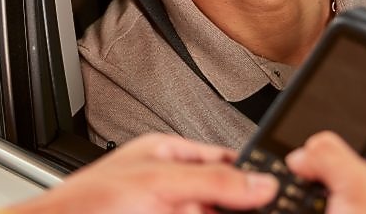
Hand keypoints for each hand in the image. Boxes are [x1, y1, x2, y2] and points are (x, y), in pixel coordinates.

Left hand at [9, 133, 276, 213]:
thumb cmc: (86, 205)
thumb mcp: (158, 183)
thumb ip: (211, 180)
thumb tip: (261, 182)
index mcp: (166, 156)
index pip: (224, 161)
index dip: (253, 175)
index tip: (279, 192)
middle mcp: (168, 187)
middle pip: (223, 198)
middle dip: (240, 207)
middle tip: (268, 211)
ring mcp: (165, 213)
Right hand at [285, 130, 365, 213]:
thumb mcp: (362, 188)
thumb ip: (334, 156)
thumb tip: (307, 150)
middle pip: (363, 160)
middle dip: (336, 149)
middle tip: (316, 136)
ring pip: (332, 187)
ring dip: (310, 179)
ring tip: (293, 167)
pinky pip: (314, 208)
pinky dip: (296, 203)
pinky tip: (283, 200)